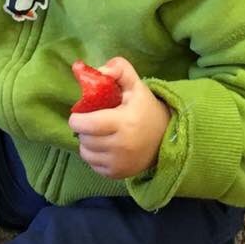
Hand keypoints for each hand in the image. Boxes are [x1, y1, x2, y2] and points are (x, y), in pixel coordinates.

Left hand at [68, 57, 170, 179]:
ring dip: (86, 143)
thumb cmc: (146, 109)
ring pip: (86, 153)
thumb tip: (99, 69)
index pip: (88, 124)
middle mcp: (121, 146)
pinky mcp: (118, 174)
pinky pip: (93, 165)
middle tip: (90, 122)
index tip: (77, 114)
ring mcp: (119, 163)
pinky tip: (104, 146)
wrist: (167, 138)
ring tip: (97, 134)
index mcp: (124, 122)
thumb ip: (119, 69)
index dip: (77, 119)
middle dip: (83, 129)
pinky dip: (94, 156)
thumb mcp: (136, 85)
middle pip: (85, 139)